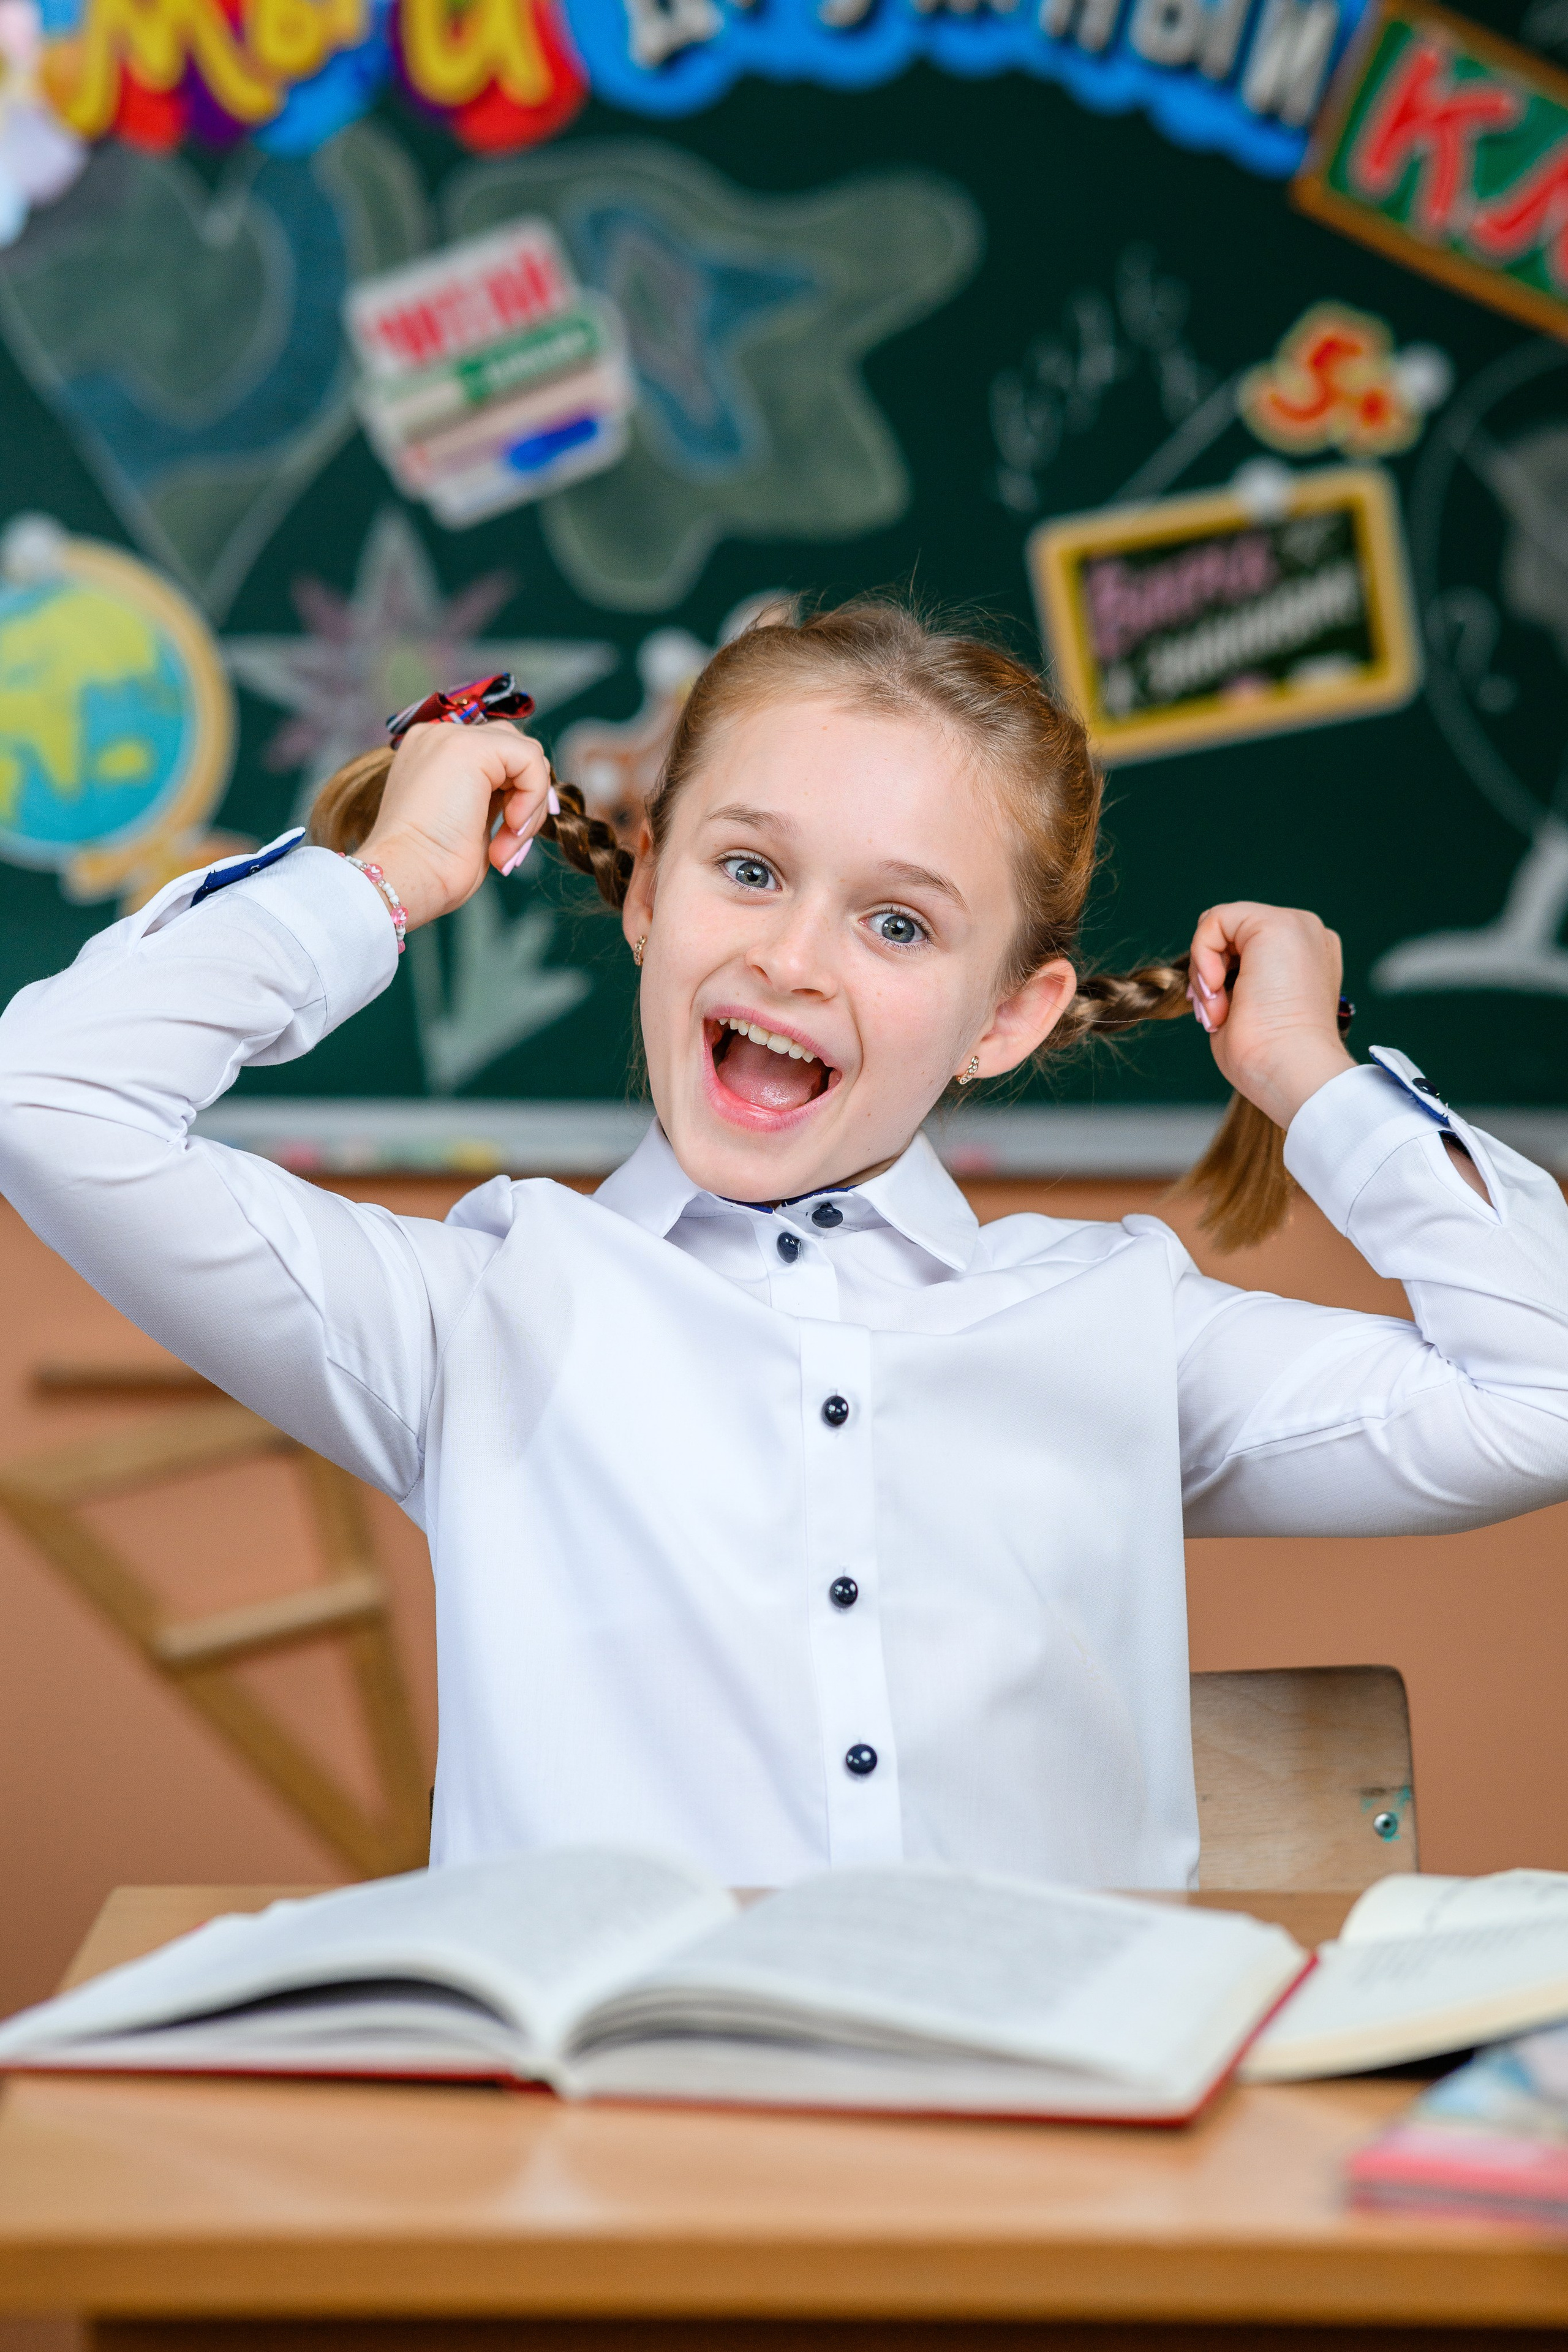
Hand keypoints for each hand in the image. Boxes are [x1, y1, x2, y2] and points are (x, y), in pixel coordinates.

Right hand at [355, 722, 553, 931]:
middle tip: (512, 845)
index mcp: (433, 754)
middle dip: (529, 798)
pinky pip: (529, 758)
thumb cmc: (432, 868)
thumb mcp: (469, 824)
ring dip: (531, 806)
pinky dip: (533, 797)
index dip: (520, 792)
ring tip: (506, 845)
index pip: (497, 755)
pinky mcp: (469, 746)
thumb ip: (494, 799)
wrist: (407, 877)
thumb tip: (534, 798)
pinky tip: (510, 826)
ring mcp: (451, 737)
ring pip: (526, 754)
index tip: (517, 834)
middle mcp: (438, 738)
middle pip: (513, 748)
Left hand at [1187, 901, 1353, 1129]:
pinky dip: (1202, 956)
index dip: (1216, 976)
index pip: (1243, 947)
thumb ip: (1233, 982)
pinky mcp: (1277, 924)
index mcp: (1306, 958)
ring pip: (1220, 926)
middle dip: (1207, 973)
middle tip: (1212, 1015)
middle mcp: (1306, 935)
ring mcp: (1296, 926)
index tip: (1215, 1014)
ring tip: (1219, 1011)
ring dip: (1204, 972)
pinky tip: (1216, 990)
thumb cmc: (1267, 1058)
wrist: (1290, 1070)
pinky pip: (1215, 921)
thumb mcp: (1245, 1009)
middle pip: (1230, 934)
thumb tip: (1207, 976)